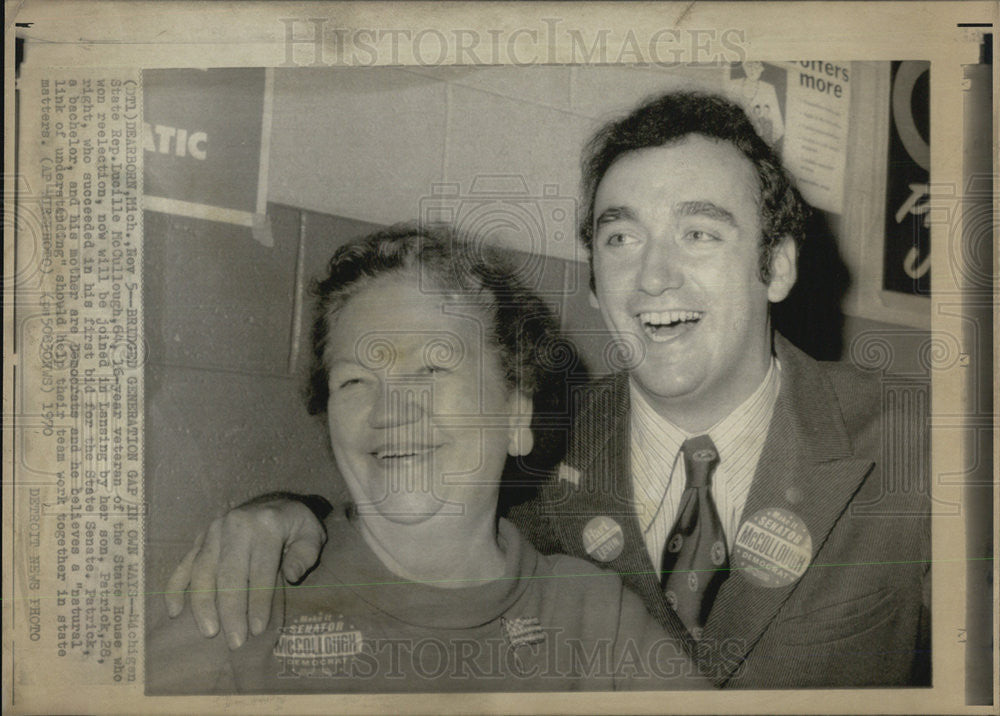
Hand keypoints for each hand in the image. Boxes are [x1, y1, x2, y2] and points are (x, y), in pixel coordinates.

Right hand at [164, 497, 325, 648]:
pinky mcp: (200, 537)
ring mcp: (213, 530)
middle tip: (235, 641)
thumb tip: (292, 576)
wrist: (275, 502)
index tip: (258, 629)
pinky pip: (184, 563)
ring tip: (210, 632)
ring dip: (203, 604)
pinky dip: (175, 587)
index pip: (260, 570)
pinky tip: (175, 612)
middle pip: (228, 574)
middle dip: (230, 610)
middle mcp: (235, 525)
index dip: (258, 602)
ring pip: (202, 570)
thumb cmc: (295, 525)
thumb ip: (305, 555)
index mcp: (265, 525)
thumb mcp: (312, 534)